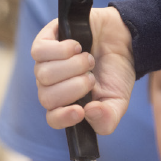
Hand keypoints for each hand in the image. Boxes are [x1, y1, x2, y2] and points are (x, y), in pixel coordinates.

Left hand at [31, 7, 134, 133]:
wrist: (122, 41)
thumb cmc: (116, 73)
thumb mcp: (119, 100)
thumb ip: (108, 117)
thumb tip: (89, 113)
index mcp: (69, 105)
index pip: (54, 119)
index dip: (63, 118)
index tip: (80, 111)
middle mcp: (52, 87)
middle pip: (47, 98)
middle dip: (75, 87)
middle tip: (92, 77)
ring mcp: (45, 65)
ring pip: (43, 74)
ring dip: (73, 66)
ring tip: (89, 59)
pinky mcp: (43, 42)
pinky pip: (38, 52)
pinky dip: (61, 50)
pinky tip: (77, 47)